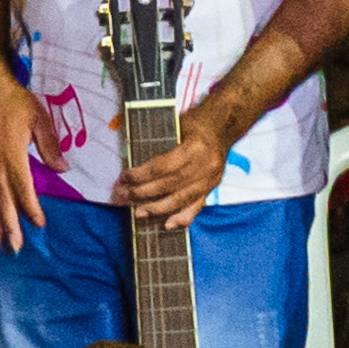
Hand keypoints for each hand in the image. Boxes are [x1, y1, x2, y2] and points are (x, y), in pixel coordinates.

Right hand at [0, 71, 53, 249]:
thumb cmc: (12, 99)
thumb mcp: (38, 119)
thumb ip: (49, 146)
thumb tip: (61, 168)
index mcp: (11, 156)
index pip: (22, 190)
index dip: (31, 209)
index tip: (39, 223)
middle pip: (3, 201)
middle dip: (9, 226)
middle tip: (15, 247)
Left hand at [112, 97, 241, 226]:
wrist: (224, 124)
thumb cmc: (196, 122)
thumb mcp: (177, 124)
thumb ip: (160, 143)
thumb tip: (133, 162)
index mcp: (195, 147)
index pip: (163, 167)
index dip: (141, 175)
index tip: (124, 177)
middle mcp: (205, 166)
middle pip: (170, 185)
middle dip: (144, 193)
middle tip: (124, 196)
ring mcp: (210, 179)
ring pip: (181, 200)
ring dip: (157, 209)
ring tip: (139, 213)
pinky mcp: (212, 187)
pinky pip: (196, 207)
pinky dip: (182, 218)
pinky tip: (167, 225)